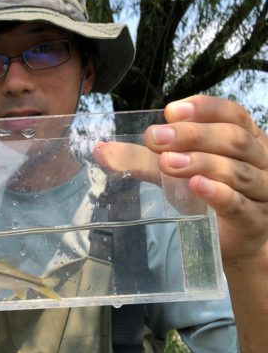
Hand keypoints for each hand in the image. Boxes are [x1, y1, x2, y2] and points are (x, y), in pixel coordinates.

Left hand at [144, 95, 267, 261]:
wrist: (233, 243)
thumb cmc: (207, 197)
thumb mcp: (175, 173)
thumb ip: (142, 159)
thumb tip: (100, 149)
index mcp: (245, 139)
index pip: (232, 114)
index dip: (204, 109)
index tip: (170, 111)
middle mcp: (260, 160)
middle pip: (234, 140)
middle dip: (194, 135)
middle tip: (156, 138)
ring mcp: (262, 191)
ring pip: (237, 171)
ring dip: (201, 162)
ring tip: (168, 162)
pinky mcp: (254, 221)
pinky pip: (240, 204)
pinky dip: (219, 194)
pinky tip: (197, 186)